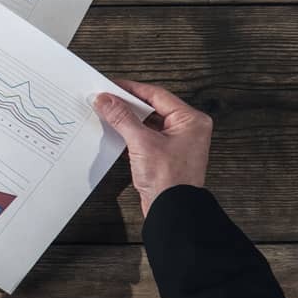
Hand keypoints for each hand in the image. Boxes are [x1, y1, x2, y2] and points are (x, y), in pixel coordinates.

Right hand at [93, 80, 212, 217]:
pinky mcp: (165, 155)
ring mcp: (177, 143)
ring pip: (148, 122)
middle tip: (106, 99)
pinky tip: (116, 131)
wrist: (172, 211)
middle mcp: (187, 129)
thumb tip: (106, 100)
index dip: (132, 89)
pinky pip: (146, 136)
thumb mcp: (142, 143)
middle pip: (152, 108)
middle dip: (128, 104)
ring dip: (128, 119)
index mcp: (191, 120)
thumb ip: (122, 118)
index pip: (157, 95)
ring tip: (107, 113)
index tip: (111, 86)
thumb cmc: (169, 180)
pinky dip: (131, 133)